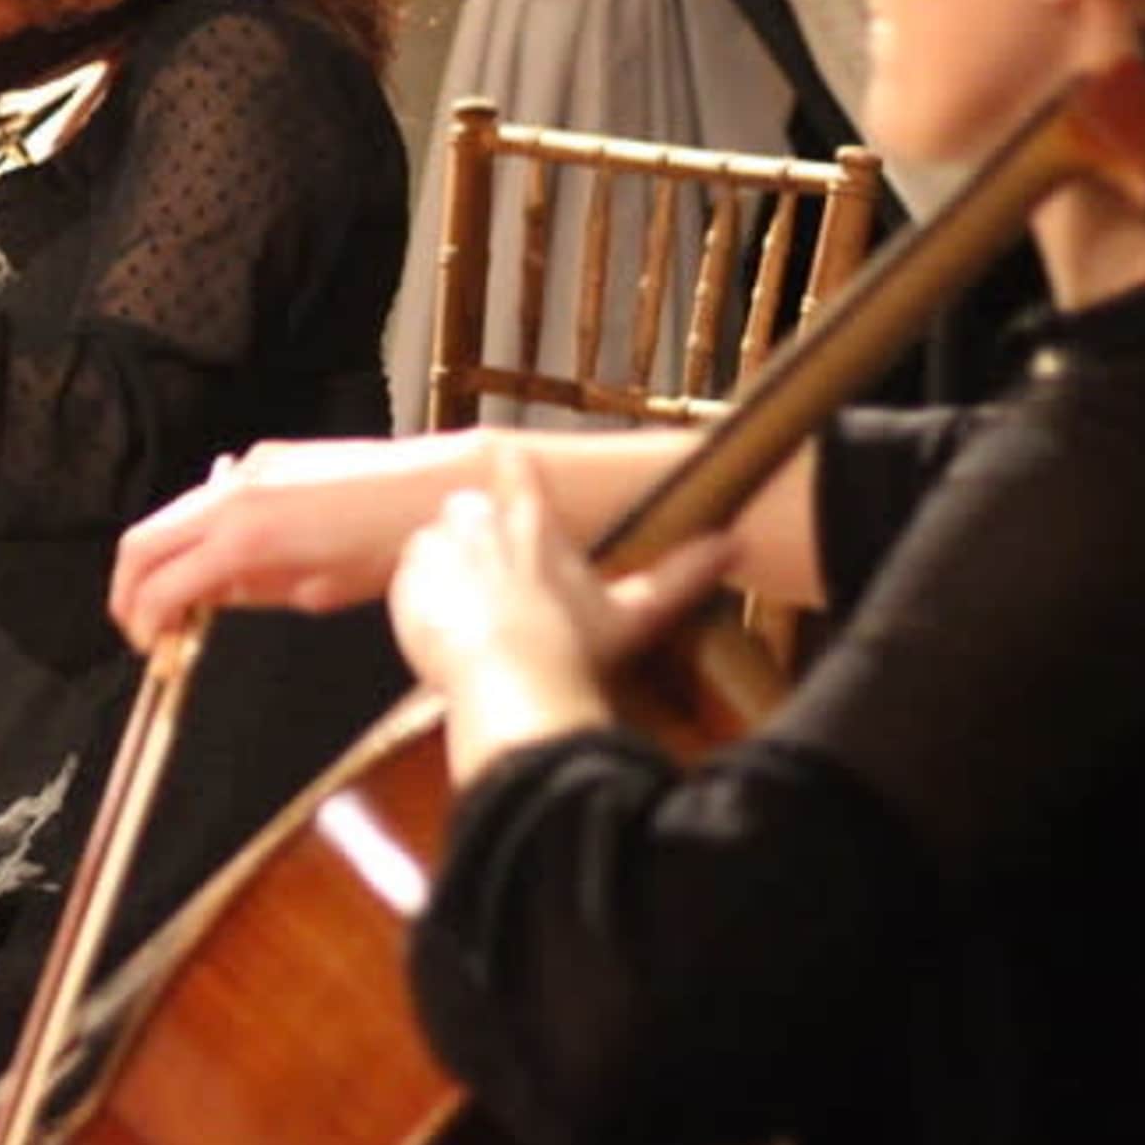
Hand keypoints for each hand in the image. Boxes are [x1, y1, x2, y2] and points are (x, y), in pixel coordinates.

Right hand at [108, 439, 419, 649]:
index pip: (162, 582)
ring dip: (159, 557)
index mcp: (245, 538)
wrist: (438, 488)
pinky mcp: (266, 458)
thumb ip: (251, 593)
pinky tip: (217, 558)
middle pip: (143, 539)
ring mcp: (247, 469)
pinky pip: (209, 497)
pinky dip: (194, 530)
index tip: (148, 646)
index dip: (142, 620)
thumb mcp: (317, 592)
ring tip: (177, 599)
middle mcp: (233, 494)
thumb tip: (210, 600)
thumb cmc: (391, 547)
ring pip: (170, 513)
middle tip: (140, 624)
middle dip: (129, 586)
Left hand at [386, 441, 734, 708]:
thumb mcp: (638, 613)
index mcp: (534, 525)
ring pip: (434, 540)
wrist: (513, 683)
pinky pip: (408, 576)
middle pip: (469, 509)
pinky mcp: (408, 580)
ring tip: (467, 610)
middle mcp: (482, 523)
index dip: (512, 469)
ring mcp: (440, 549)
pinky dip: (420, 595)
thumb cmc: (579, 649)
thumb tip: (736, 543)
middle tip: (492, 584)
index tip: (508, 461)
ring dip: (447, 565)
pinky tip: (441, 626)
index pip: (517, 473)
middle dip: (476, 535)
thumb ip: (684, 575)